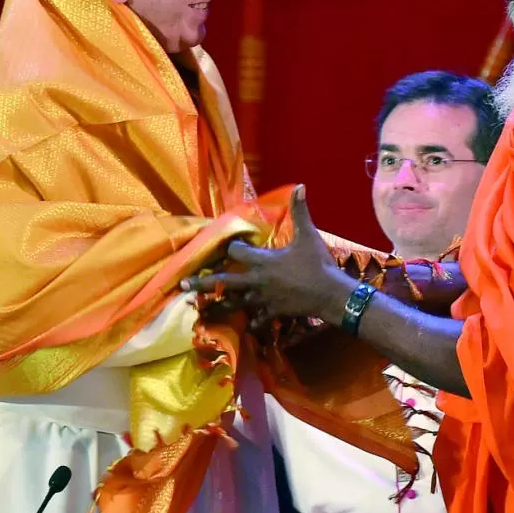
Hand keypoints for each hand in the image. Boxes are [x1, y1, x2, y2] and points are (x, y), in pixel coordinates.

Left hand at [181, 185, 350, 320]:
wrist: (330, 294)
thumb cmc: (317, 264)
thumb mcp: (308, 235)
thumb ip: (300, 211)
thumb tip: (300, 186)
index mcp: (263, 261)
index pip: (236, 252)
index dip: (231, 247)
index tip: (228, 245)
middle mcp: (257, 281)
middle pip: (224, 282)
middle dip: (203, 282)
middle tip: (183, 285)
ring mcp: (263, 298)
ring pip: (236, 302)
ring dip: (220, 305)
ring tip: (204, 310)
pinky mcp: (273, 312)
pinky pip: (259, 319)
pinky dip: (253, 322)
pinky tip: (248, 326)